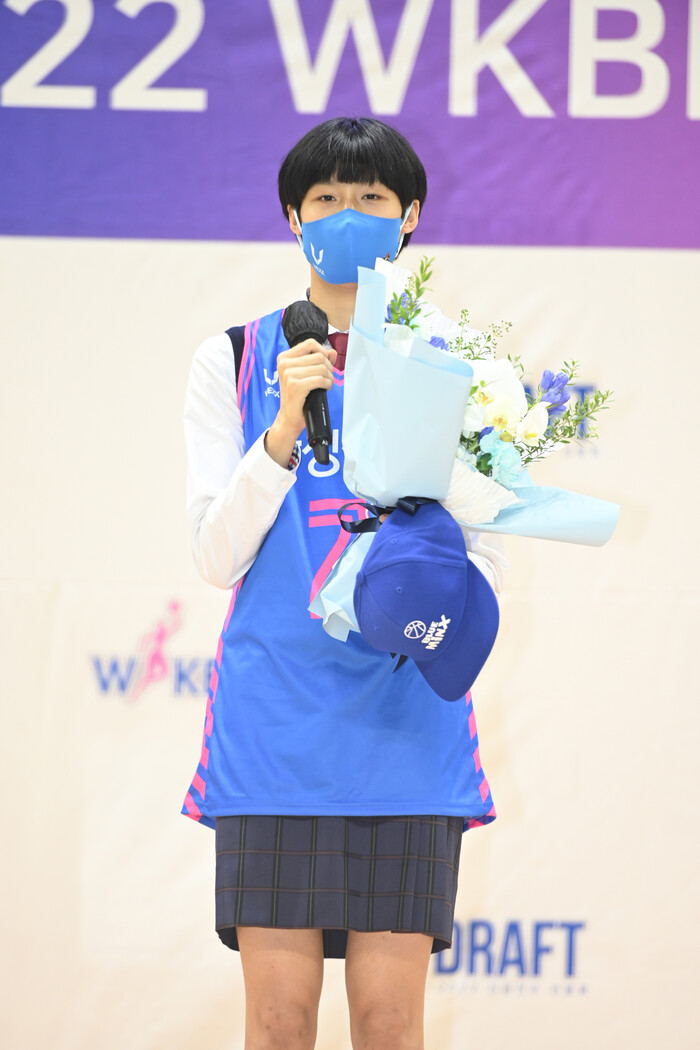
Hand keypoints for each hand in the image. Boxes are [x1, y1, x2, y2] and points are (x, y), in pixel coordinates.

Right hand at [264, 339, 336, 467]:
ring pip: (321, 367)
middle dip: (328, 367)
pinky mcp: (295, 386)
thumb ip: (319, 360)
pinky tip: (325, 389)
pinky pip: (320, 379)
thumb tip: (332, 352)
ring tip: (326, 384)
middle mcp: (284, 364)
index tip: (325, 363)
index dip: (323, 352)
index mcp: (284, 358)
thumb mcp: (307, 374)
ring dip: (329, 377)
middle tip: (327, 378)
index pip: (310, 343)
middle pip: (318, 356)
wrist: (290, 417)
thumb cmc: (298, 396)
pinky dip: (327, 384)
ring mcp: (288, 374)